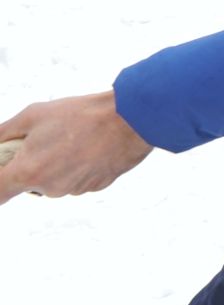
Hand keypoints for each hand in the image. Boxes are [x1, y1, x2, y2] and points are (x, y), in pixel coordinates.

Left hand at [0, 92, 153, 205]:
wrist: (130, 120)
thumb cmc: (81, 115)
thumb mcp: (33, 115)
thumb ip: (3, 133)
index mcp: (29, 171)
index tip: (2, 170)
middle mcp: (50, 187)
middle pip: (27, 184)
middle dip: (28, 166)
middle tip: (42, 140)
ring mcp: (74, 189)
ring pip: (53, 182)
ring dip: (55, 166)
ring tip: (71, 139)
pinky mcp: (95, 188)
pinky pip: (76, 180)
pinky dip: (76, 167)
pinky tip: (88, 146)